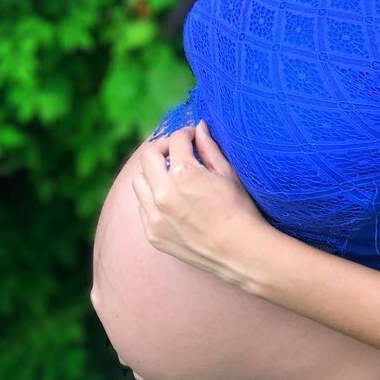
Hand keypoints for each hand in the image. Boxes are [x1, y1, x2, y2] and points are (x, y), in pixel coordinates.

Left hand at [131, 120, 269, 288]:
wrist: (240, 252)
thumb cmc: (240, 210)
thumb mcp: (228, 174)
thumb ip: (209, 148)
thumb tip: (199, 127)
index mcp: (184, 174)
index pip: (175, 140)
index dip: (185, 133)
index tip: (192, 137)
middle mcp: (163, 194)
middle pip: (147, 156)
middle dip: (162, 148)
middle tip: (176, 151)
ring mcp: (154, 216)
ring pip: (138, 181)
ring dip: (152, 173)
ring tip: (171, 177)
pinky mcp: (152, 234)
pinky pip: (142, 207)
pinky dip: (152, 198)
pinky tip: (171, 201)